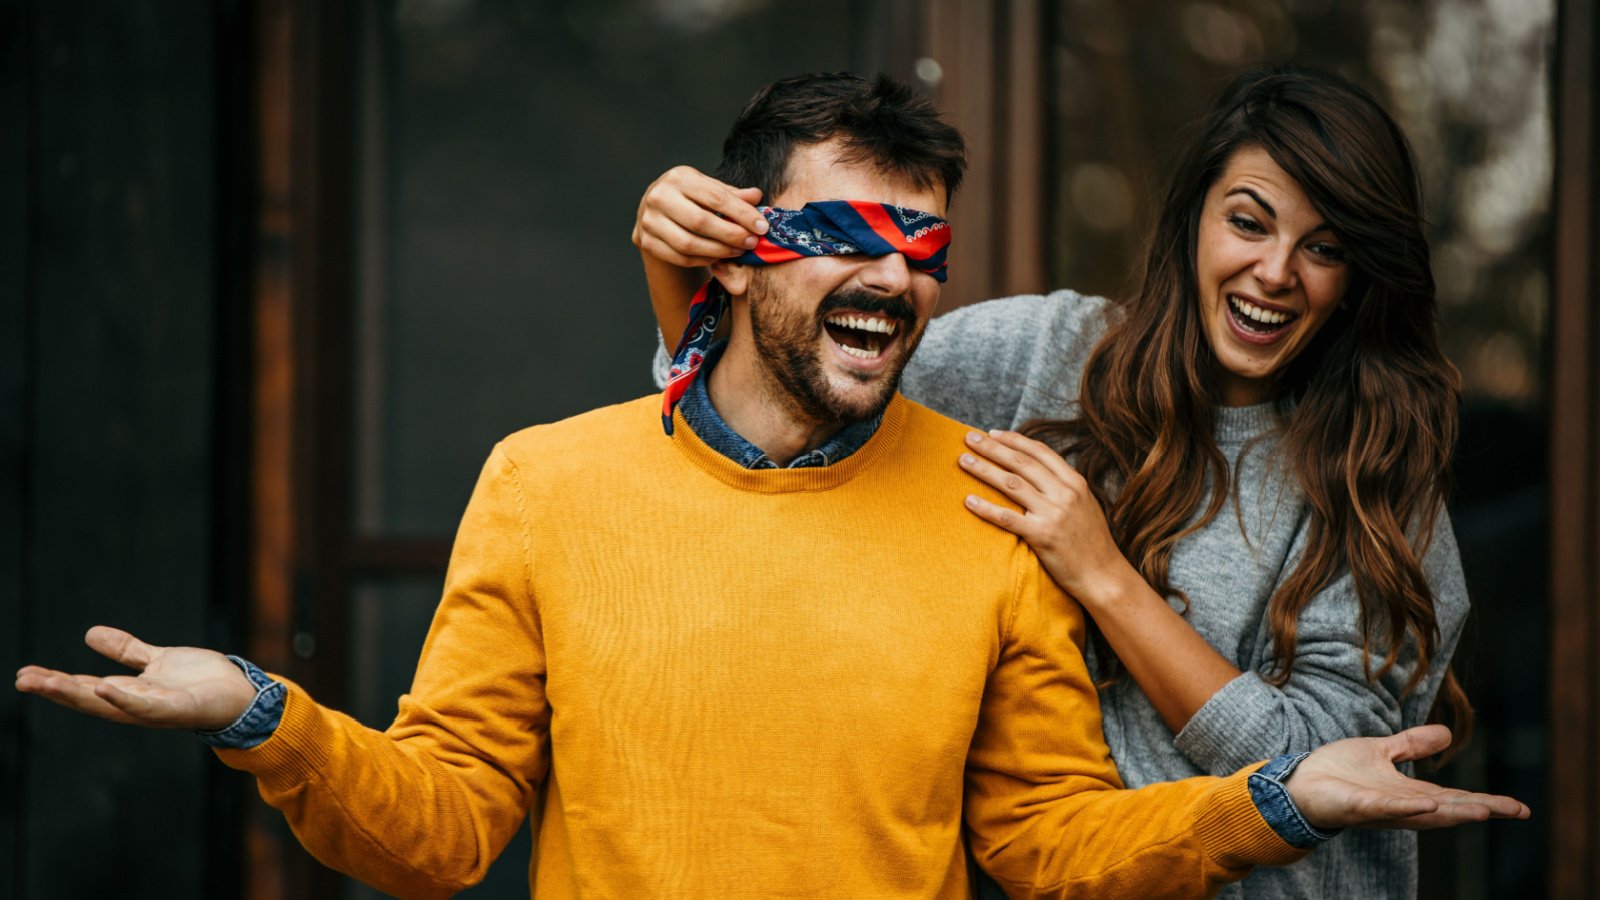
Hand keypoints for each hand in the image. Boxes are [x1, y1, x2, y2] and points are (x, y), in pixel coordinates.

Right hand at [15, 626, 257, 730]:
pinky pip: (146, 705)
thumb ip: (126, 651)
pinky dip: (123, 698)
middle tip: (22, 679)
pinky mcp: (177, 709)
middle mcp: (137, 704)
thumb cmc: (201, 681)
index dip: (55, 682)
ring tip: (49, 682)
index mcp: (130, 693)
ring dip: (78, 694)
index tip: (24, 674)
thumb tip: (90, 634)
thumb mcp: (156, 659)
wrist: (241, 694)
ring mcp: (155, 709)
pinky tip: (102, 687)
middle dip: (55, 689)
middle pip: (89, 698)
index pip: (85, 688)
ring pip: (109, 704)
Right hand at [632, 165, 767, 266]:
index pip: (715, 197)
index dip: (741, 213)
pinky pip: (681, 257)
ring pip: (689, 243)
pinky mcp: (647, 241)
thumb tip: (756, 196)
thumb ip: (732, 195)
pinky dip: (704, 260)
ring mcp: (649, 220)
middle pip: (701, 222)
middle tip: (751, 242)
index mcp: (679, 178)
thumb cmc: (690, 198)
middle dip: (731, 235)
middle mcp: (660, 196)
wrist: (655, 210)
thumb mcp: (709, 190)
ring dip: (719, 251)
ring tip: (738, 251)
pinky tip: (719, 256)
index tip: (762, 226)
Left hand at [959, 429, 1132, 604]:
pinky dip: (985, 508)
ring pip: (1011, 483)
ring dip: (983, 469)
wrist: (1104, 576)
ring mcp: (1053, 513)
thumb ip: (1064, 487)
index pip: (1039, 452)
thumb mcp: (1086, 505)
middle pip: (1021, 462)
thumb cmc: (1092, 543)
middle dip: (992, 447)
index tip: (992, 433)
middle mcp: (1064, 493)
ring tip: (963, 460)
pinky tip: (968, 501)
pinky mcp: (1042, 535)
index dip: (1014, 440)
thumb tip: (1038, 472)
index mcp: (1075, 482)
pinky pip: (1007, 517)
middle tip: (969, 438)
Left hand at [1288, 725, 1529, 828]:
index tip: (1520, 808)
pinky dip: (1407, 807)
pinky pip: (1385, 808)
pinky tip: (1429, 802)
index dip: (1487, 802)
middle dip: (1481, 809)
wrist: (1298, 783)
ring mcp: (1380, 808)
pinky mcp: (1357, 806)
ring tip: (1484, 810)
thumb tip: (1446, 734)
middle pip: (1449, 809)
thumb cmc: (1338, 773)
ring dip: (1453, 812)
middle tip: (1515, 810)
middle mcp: (1401, 805)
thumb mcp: (1381, 752)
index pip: (1455, 798)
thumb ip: (1411, 746)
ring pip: (1423, 813)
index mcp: (1410, 793)